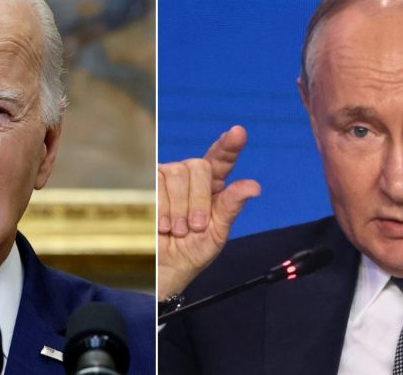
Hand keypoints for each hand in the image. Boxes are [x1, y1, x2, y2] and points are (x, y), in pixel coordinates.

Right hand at [158, 125, 260, 299]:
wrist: (162, 269)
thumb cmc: (191, 251)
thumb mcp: (217, 233)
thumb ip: (231, 206)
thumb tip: (254, 186)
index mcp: (213, 186)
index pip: (221, 159)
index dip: (229, 145)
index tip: (238, 132)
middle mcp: (189, 176)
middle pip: (199, 167)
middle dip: (199, 199)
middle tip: (195, 226)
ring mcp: (167, 178)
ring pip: (177, 173)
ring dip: (180, 208)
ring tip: (177, 229)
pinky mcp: (148, 184)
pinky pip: (157, 184)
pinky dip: (162, 208)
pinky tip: (163, 225)